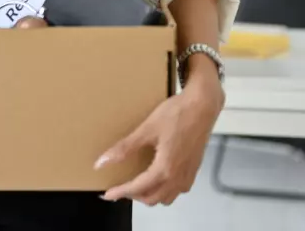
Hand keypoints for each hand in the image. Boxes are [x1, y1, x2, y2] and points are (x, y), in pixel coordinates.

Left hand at [94, 81, 223, 205]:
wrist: (203, 106)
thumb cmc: (175, 115)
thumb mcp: (146, 130)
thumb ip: (124, 148)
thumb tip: (101, 163)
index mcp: (165, 170)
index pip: (138, 188)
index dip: (121, 192)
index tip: (107, 194)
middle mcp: (178, 177)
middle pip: (153, 198)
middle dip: (135, 196)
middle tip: (120, 187)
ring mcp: (189, 174)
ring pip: (168, 197)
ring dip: (151, 195)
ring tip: (137, 183)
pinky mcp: (194, 168)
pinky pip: (178, 189)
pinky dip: (165, 190)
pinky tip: (158, 177)